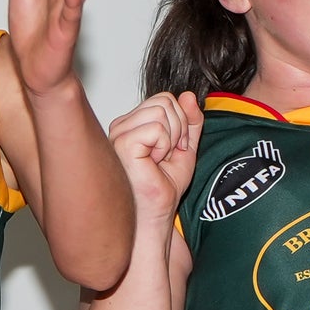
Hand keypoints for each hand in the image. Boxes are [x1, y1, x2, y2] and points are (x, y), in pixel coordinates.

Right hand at [108, 90, 202, 218]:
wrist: (156, 214)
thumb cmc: (162, 187)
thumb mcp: (185, 147)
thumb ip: (190, 121)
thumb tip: (188, 95)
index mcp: (132, 123)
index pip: (165, 99)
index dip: (180, 123)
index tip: (174, 150)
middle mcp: (122, 125)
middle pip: (165, 101)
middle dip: (179, 130)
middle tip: (168, 156)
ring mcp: (119, 133)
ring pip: (162, 111)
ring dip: (172, 139)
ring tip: (160, 160)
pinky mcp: (122, 143)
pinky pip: (157, 128)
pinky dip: (165, 147)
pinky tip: (154, 163)